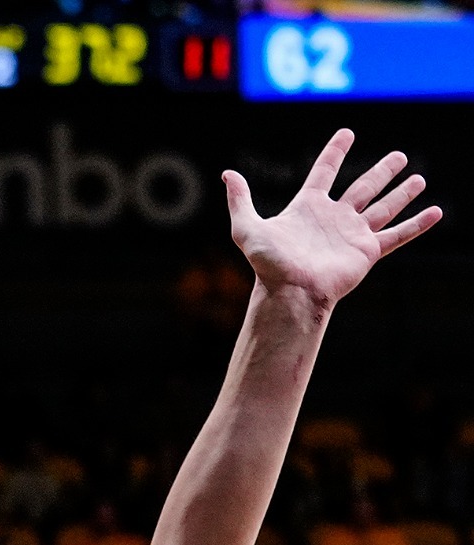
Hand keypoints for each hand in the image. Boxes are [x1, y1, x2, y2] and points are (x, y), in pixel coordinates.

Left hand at [223, 129, 441, 308]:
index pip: (325, 172)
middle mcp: (333, 218)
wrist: (290, 292)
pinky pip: (398, 235)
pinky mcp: (366, 252)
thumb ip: (240, 201)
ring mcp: (352, 234)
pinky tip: (435, 212)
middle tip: (399, 155)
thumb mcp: (247, 228)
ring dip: (402, 193)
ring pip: (384, 207)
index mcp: (308, 207)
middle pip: (363, 187)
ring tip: (418, 177)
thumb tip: (227, 174)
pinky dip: (417, 224)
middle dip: (381, 171)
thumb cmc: (268, 264)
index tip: (347, 133)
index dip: (335, 153)